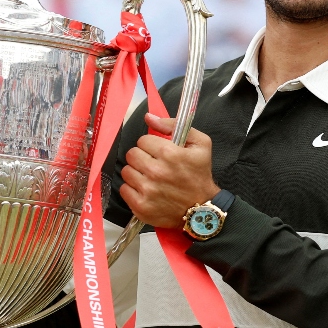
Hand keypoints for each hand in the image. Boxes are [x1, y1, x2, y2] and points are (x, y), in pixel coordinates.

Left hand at [120, 112, 219, 228]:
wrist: (202, 210)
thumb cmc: (200, 176)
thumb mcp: (200, 144)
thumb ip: (173, 125)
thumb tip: (149, 117)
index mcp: (169, 154)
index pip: (143, 140)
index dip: (151, 145)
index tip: (159, 152)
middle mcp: (156, 172)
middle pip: (131, 154)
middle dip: (142, 157)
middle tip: (153, 164)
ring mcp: (147, 191)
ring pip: (126, 171)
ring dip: (136, 173)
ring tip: (150, 178)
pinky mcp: (141, 206)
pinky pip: (124, 190)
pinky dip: (133, 189)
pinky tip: (146, 190)